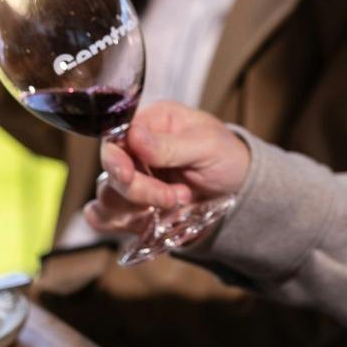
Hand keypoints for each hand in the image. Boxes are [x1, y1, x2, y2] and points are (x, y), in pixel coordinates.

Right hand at [85, 102, 251, 237]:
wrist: (239, 189)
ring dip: (140, 206)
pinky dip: (124, 224)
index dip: (115, 159)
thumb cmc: (227, 156)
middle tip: (176, 196)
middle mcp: (134, 149)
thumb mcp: (207, 145)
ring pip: (107, 198)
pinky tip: (149, 221)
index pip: (114, 137)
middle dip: (141, 189)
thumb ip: (169, 145)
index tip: (128, 176)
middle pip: (111, 171)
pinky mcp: (134, 207)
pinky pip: (108, 220)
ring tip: (180, 201)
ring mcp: (133, 179)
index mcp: (150, 122)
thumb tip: (133, 135)